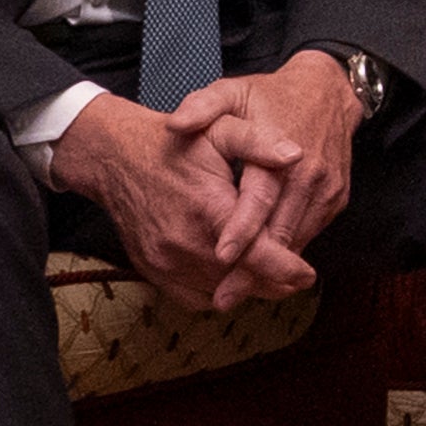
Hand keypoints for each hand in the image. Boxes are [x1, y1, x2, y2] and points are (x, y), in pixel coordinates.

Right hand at [52, 93, 305, 313]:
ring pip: (219, 292)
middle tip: (297, 278)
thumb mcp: (221, 129)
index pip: (256, 254)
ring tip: (272, 277)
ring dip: (248, 289)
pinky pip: (194, 296)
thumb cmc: (175, 144)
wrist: (117, 159)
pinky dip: (217, 291)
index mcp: (208, 208)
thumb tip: (297, 154)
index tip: (308, 275)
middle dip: (274, 282)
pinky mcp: (153, 271)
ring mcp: (165, 261)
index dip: (287, 269)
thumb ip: (259, 141)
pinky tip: (234, 277)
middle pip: (241, 280)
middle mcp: (184, 241)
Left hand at [169, 51, 362, 285]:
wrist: (329, 90)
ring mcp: (327, 190)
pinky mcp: (335, 199)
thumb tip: (175, 126)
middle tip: (222, 298)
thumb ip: (202, 106)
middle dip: (252, 269)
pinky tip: (264, 275)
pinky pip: (309, 233)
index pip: (261, 197)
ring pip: (298, 240)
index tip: (219, 255)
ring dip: (270, 271)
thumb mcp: (232, 91)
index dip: (241, 229)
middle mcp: (310, 175)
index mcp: (282, 151)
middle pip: (280, 232)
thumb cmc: (271, 95)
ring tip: (238, 294)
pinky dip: (287, 255)